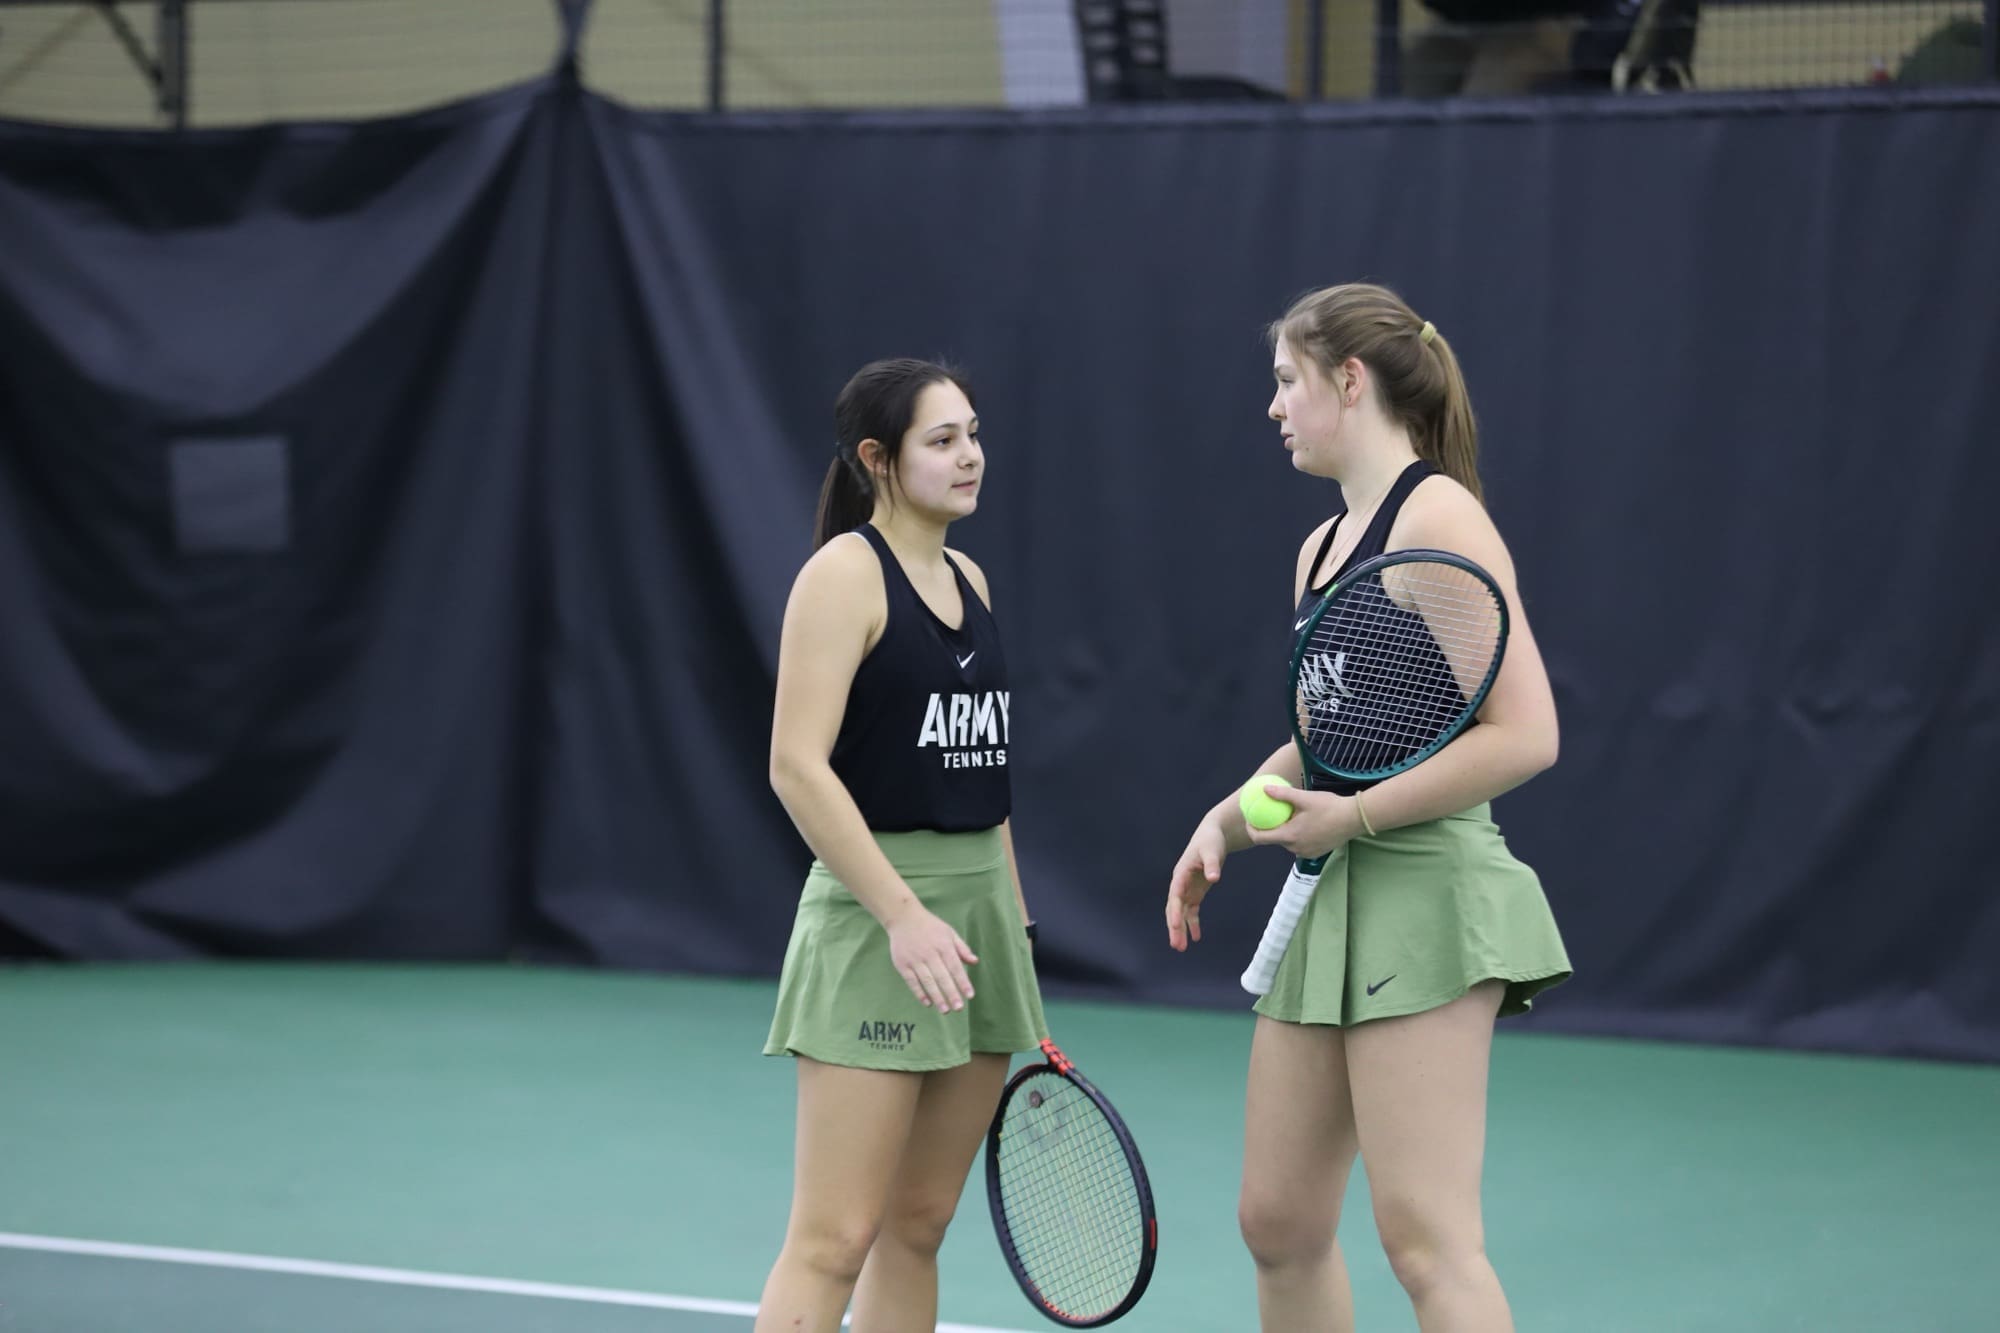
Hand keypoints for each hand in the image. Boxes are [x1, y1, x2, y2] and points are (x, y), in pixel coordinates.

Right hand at [887, 909, 977, 1010]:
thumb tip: (975, 962)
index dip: (963, 982)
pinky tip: (928, 1003)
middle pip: (942, 977)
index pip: (955, 967)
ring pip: (927, 981)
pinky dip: (919, 993)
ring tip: (945, 1010)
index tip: (970, 995)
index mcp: (943, 945)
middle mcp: (930, 953)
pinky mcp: (902, 964)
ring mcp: (915, 959)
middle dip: (951, 993)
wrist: (903, 917)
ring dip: (937, 997)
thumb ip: (962, 948)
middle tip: (959, 1007)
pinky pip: (912, 981)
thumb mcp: (949, 933)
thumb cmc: (930, 926)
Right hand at [1166, 818, 1227, 951]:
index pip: (1175, 895)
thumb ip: (1212, 864)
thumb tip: (1214, 878)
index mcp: (1181, 873)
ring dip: (1180, 929)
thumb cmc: (1211, 841)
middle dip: (1175, 927)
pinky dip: (1192, 924)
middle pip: (1174, 908)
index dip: (1175, 911)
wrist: (1212, 836)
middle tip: (1177, 945)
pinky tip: (1196, 937)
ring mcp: (1187, 889)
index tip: (1175, 926)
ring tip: (1181, 948)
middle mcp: (1180, 883)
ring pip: (1180, 912)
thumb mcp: (1212, 851)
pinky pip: (1191, 911)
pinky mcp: (1195, 892)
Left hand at [1243, 781, 1360, 861]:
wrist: (1355, 819)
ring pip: (1287, 842)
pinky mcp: (1316, 853)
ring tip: (1287, 815)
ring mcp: (1306, 852)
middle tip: (1268, 813)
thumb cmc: (1330, 807)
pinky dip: (1296, 835)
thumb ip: (1282, 794)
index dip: (1251, 829)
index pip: (1260, 838)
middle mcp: (1296, 848)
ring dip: (1284, 831)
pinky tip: (1302, 822)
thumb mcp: (1304, 798)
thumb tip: (1264, 788)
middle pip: (1274, 840)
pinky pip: (1299, 845)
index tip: (1249, 818)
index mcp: (1290, 836)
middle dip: (1269, 828)